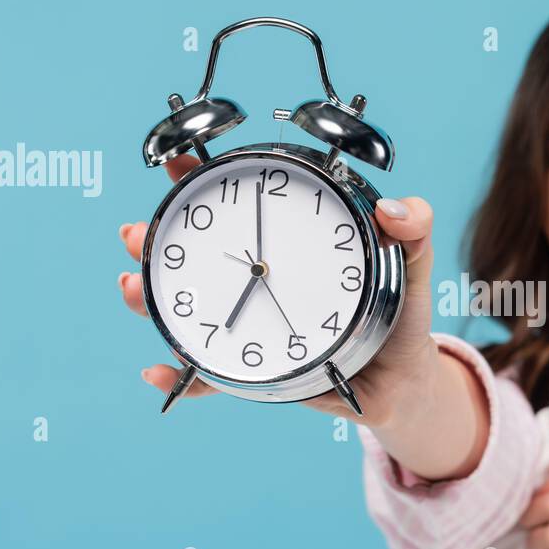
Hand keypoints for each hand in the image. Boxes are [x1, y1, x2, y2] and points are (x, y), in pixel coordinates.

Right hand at [118, 154, 441, 420]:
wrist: (405, 383)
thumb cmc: (403, 316)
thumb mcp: (415, 265)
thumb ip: (416, 229)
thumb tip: (392, 209)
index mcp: (292, 249)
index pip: (242, 209)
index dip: (205, 184)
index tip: (178, 164)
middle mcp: (263, 283)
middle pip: (197, 257)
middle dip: (155, 241)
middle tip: (136, 234)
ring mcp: (255, 326)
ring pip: (191, 310)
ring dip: (152, 300)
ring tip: (133, 288)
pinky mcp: (259, 373)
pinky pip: (213, 377)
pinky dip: (183, 378)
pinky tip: (159, 371)